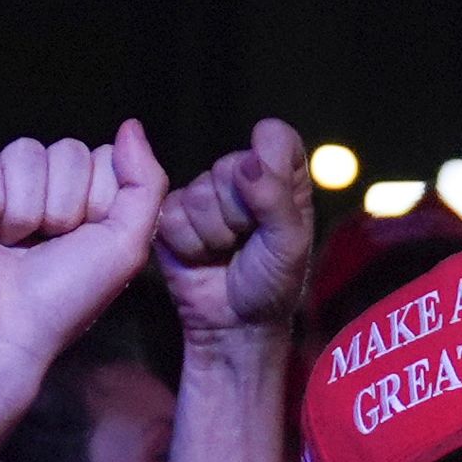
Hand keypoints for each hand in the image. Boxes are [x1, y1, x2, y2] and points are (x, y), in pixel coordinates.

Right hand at [0, 125, 168, 392]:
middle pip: (67, 150)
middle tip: (44, 247)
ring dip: (25, 210)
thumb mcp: (126, 245)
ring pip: (25, 151)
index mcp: (82, 199)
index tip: (82, 243)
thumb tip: (130, 125)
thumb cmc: (63, 299)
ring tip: (11, 246)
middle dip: (63, 206)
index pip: (103, 157)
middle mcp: (40, 187)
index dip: (98, 201)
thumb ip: (145, 183)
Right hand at [155, 119, 314, 349]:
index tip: (274, 204)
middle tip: (247, 242)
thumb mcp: (289, 245)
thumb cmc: (272, 284)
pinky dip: (190, 245)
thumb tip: (247, 163)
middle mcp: (243, 177)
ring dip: (214, 235)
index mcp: (282, 175)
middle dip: (239, 214)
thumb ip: (275, 199)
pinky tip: (202, 257)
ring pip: (199, 194)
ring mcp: (205, 194)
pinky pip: (172, 215)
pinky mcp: (172, 214)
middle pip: (229, 166)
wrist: (234, 324)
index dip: (270, 167)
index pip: (276, 137)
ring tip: (225, 252)